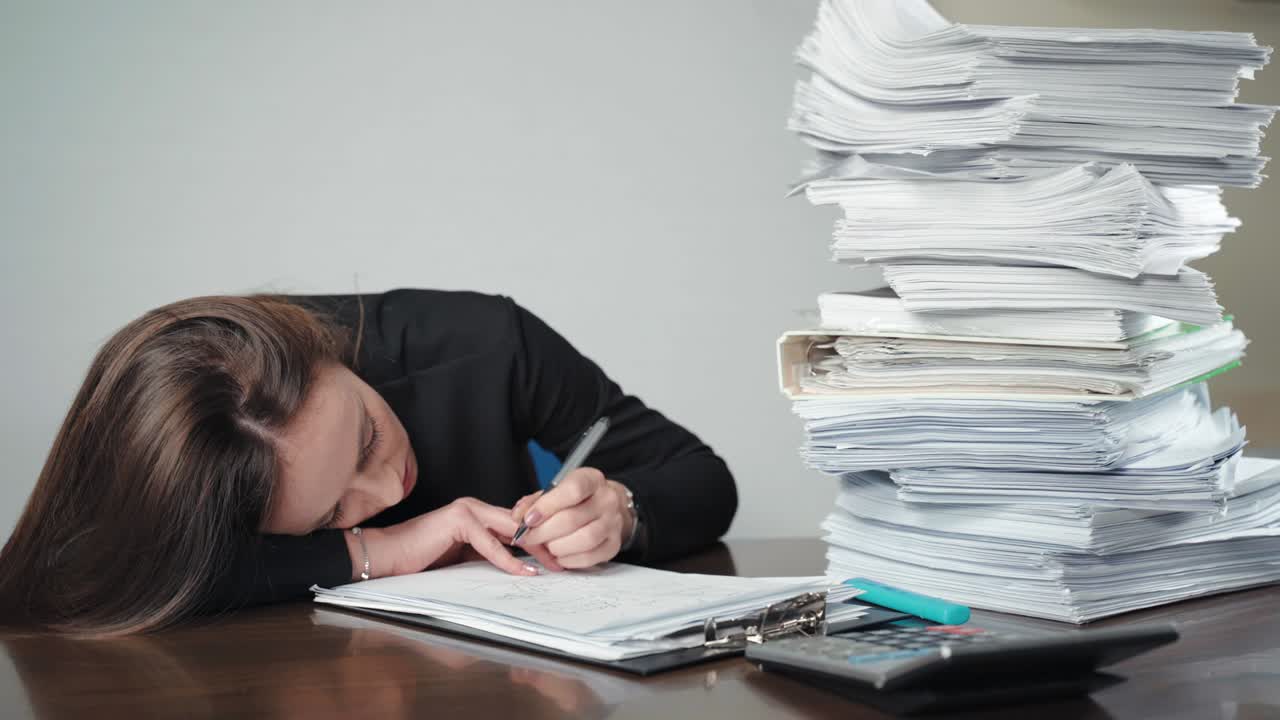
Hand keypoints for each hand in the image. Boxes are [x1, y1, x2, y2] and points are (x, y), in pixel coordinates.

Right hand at [348, 498, 556, 579]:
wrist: (388, 556)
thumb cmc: (421, 559)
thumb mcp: (462, 557)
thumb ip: (486, 554)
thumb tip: (517, 565)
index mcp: (477, 513)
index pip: (516, 524)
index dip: (537, 540)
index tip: (555, 559)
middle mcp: (474, 507)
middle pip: (519, 523)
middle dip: (543, 542)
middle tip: (562, 562)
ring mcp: (466, 510)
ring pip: (510, 529)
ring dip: (534, 548)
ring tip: (552, 565)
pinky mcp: (458, 520)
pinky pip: (491, 543)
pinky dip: (509, 559)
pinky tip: (524, 571)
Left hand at [510, 467, 634, 569]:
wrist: (607, 508)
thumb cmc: (576, 500)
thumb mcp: (556, 491)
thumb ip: (534, 502)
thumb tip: (518, 517)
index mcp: (591, 479)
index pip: (572, 490)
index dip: (547, 506)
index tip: (527, 519)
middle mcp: (607, 500)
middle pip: (573, 519)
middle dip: (543, 532)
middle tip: (527, 538)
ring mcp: (613, 523)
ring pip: (583, 540)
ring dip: (556, 547)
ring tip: (546, 546)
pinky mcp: (614, 545)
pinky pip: (589, 557)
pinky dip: (568, 559)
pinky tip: (559, 555)